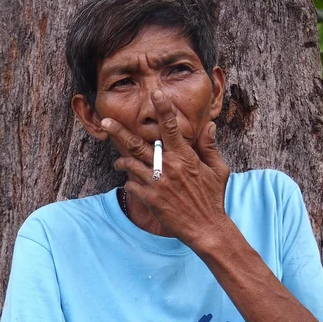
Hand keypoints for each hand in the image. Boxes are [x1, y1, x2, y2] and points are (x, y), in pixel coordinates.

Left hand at [102, 90, 230, 247]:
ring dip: (121, 161)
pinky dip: (130, 182)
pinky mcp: (149, 198)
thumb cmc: (213, 198)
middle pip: (137, 144)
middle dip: (118, 132)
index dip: (163, 108)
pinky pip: (131, 185)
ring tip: (118, 162)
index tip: (155, 93)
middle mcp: (168, 167)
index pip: (171, 127)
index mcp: (185, 157)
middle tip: (105, 121)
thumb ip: (209, 146)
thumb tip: (209, 125)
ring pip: (129, 164)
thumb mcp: (218, 170)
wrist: (206, 228)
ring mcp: (156, 183)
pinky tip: (133, 184)